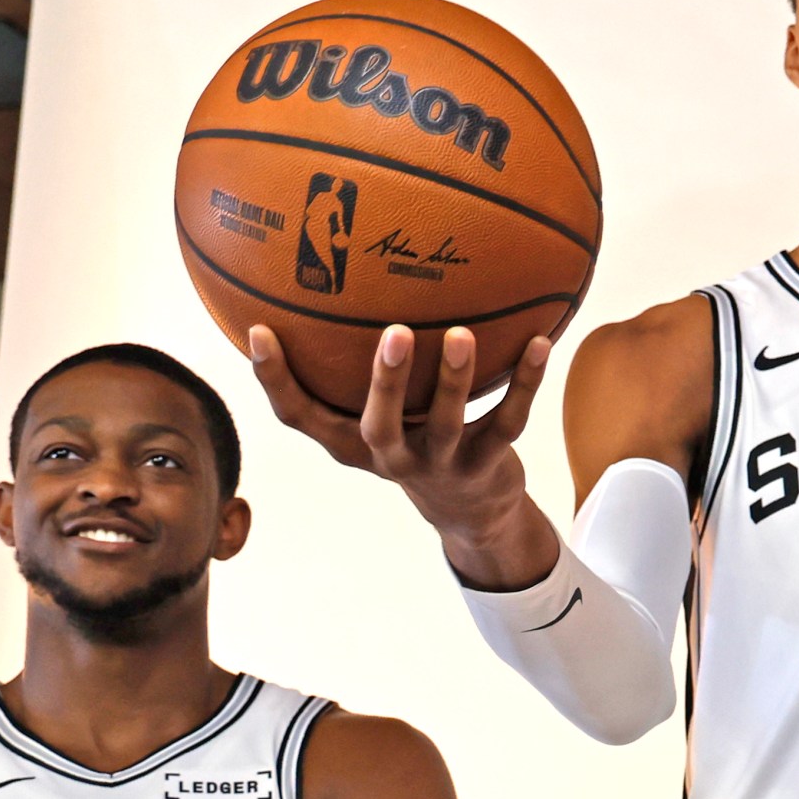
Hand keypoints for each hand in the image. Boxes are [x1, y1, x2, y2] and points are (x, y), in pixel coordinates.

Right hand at [250, 323, 561, 589]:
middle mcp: (393, 457)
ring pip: (449, 424)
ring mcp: (442, 464)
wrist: (472, 512)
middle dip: (386, 381)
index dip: (275, 379)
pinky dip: (525, 383)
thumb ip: (349, 369)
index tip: (259, 330)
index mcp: (353, 442)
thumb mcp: (375, 416)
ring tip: (463, 333)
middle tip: (395, 332)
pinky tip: (540, 342)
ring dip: (455, 380)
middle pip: (379, 425)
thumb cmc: (413, 441)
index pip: (299, 415)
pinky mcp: (487, 463)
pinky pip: (509, 420)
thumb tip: (328, 285)